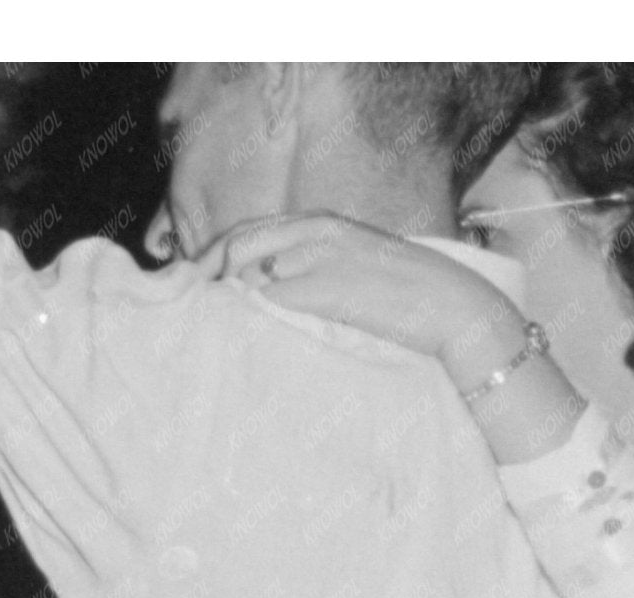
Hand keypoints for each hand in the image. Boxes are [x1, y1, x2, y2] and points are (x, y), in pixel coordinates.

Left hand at [196, 211, 520, 373]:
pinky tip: (233, 337)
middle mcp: (316, 232)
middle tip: (181, 310)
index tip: (193, 289)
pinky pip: (270, 298)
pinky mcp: (326, 288)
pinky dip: (246, 315)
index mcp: (322, 224)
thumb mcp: (355, 274)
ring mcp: (320, 257)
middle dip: (204, 276)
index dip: (213, 260)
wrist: (453, 309)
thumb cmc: (406, 302)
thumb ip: (314, 276)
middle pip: (237, 246)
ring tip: (201, 328)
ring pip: (247, 269)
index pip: (249, 234)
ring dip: (221, 298)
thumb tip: (270, 296)